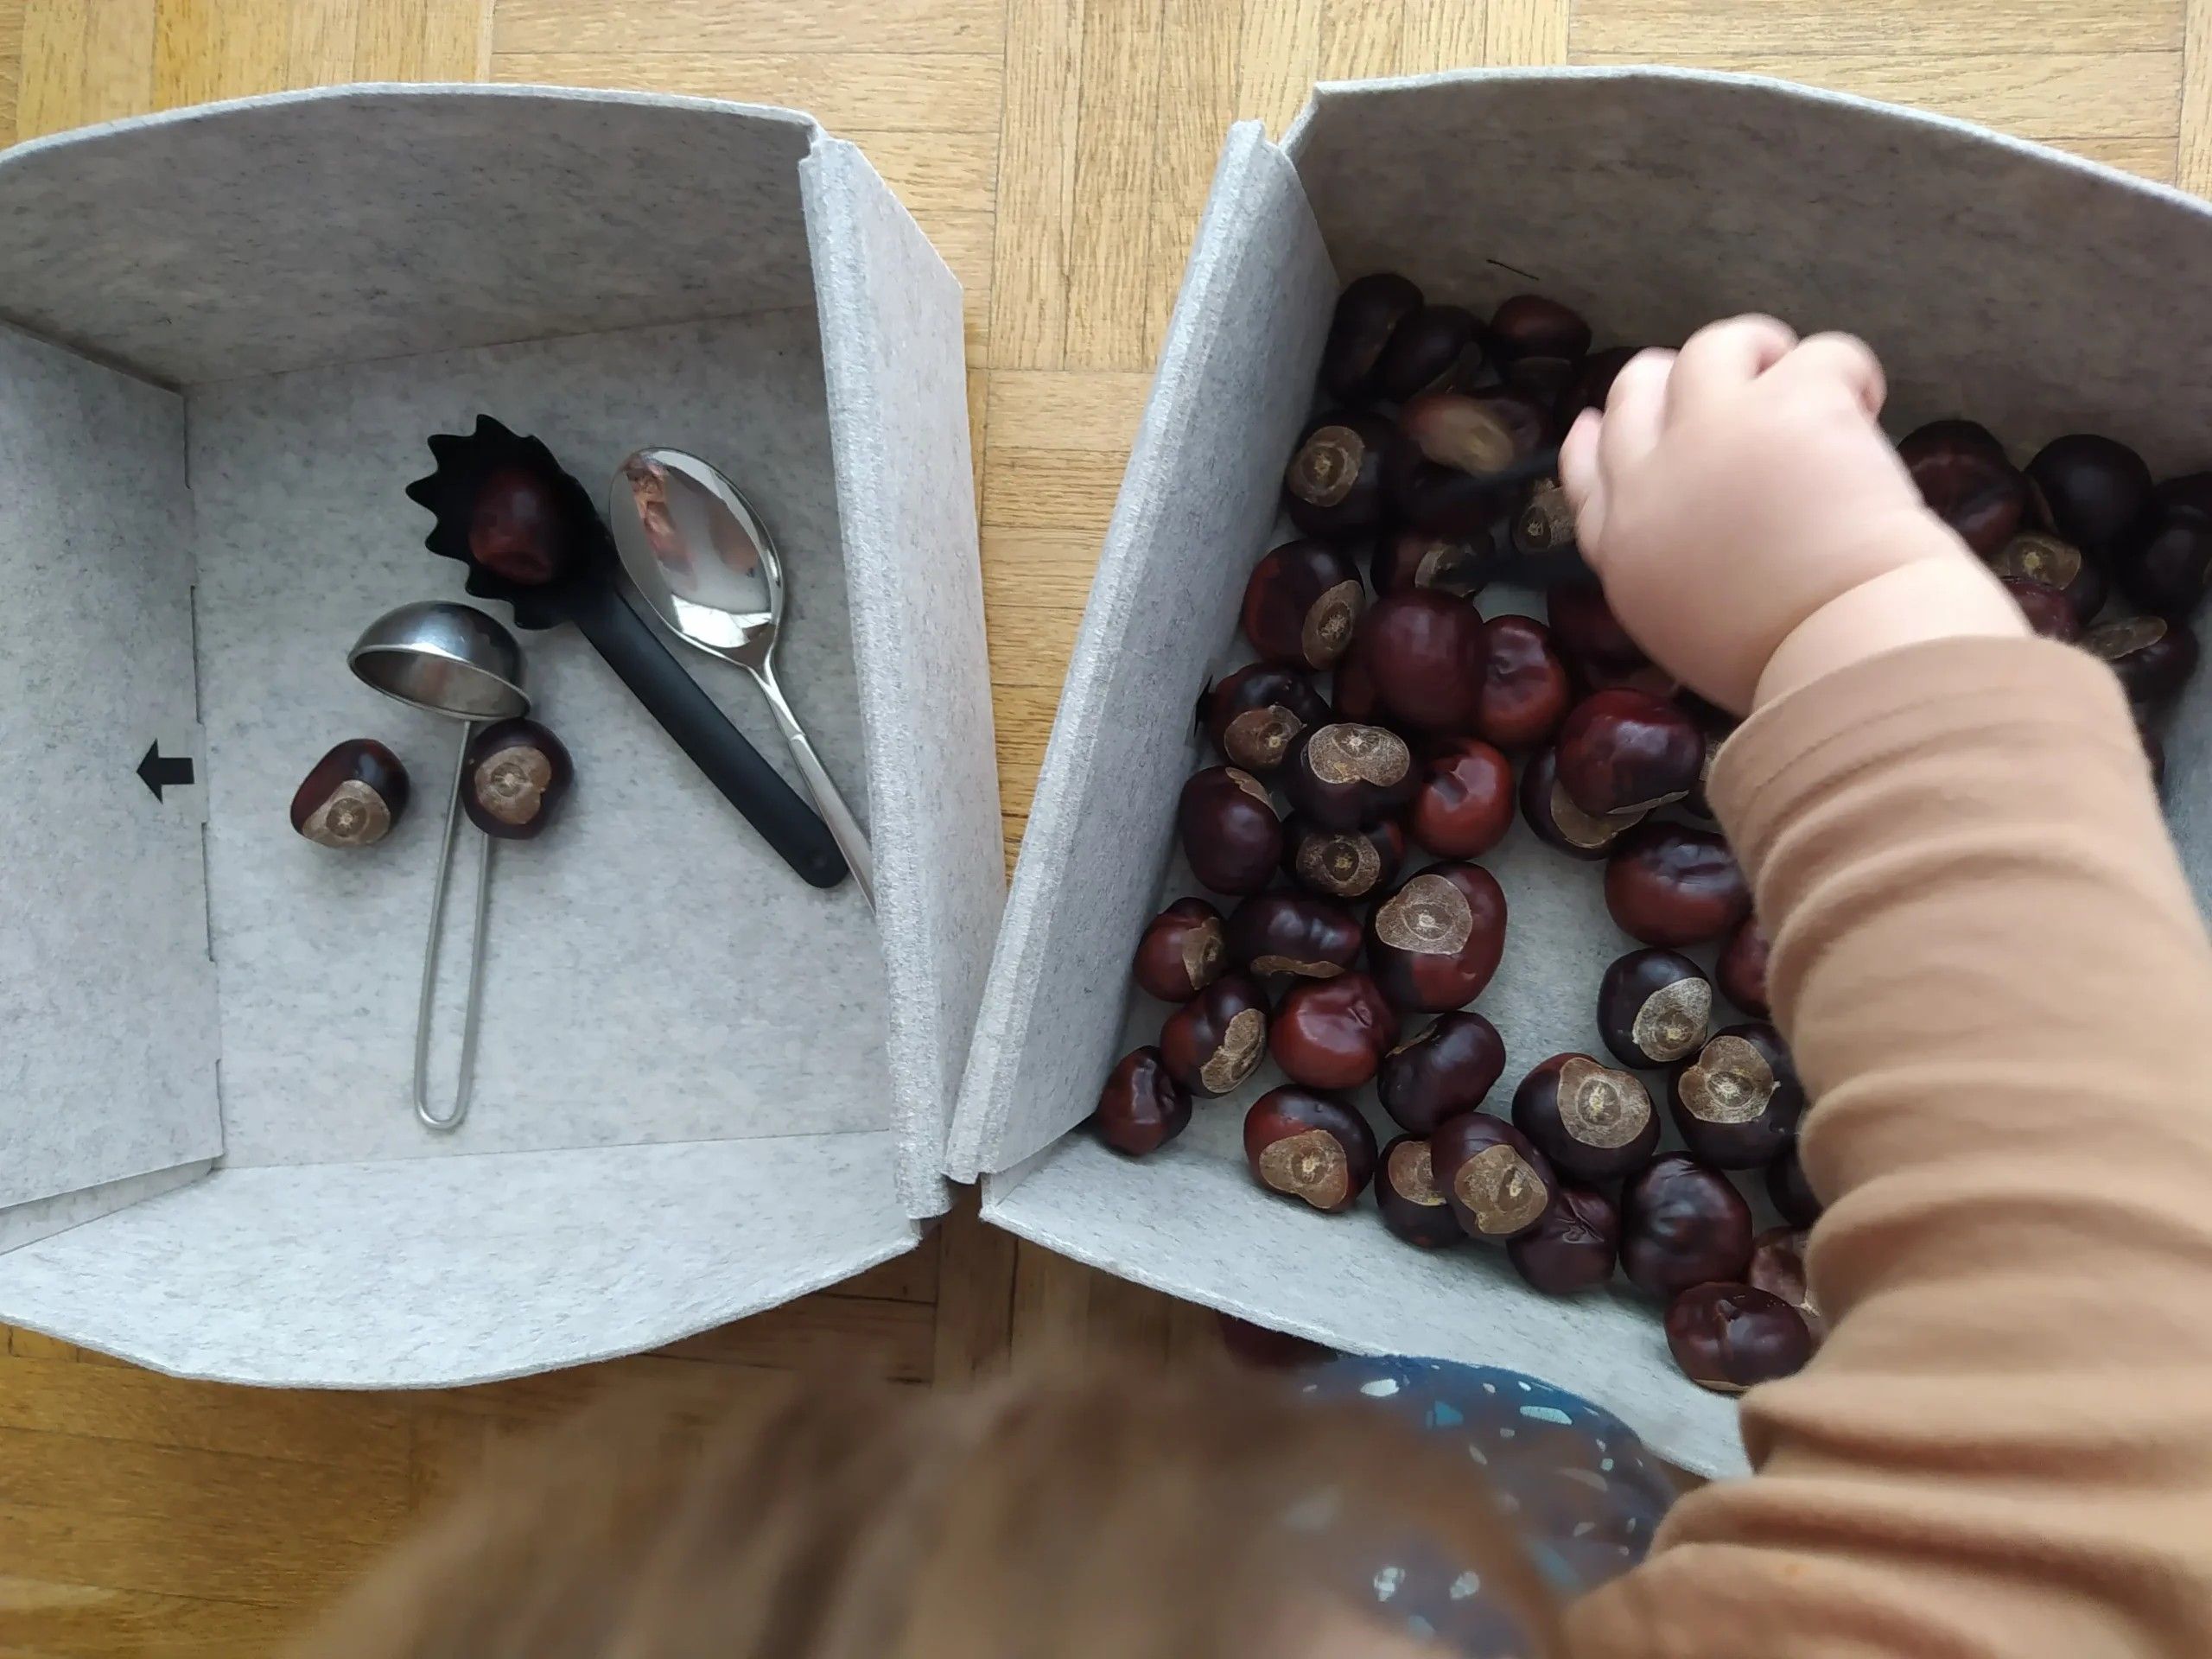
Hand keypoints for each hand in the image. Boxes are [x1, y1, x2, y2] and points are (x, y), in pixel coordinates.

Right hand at [1559, 316, 2023, 712]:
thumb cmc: (1782, 663)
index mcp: (1626, 548)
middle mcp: (1652, 481)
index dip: (1593, 439)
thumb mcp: (1682, 631)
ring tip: (1805, 382)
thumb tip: (1701, 538)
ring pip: (1712, 347)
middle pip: (1634, 392)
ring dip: (1756, 353)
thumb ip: (1670, 575)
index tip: (1596, 422)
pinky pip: (1819, 353)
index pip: (1586, 475)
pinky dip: (1848, 370)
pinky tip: (1867, 404)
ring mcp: (1713, 434)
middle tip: (1734, 386)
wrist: (1841, 649)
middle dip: (1675, 378)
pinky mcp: (1787, 403)